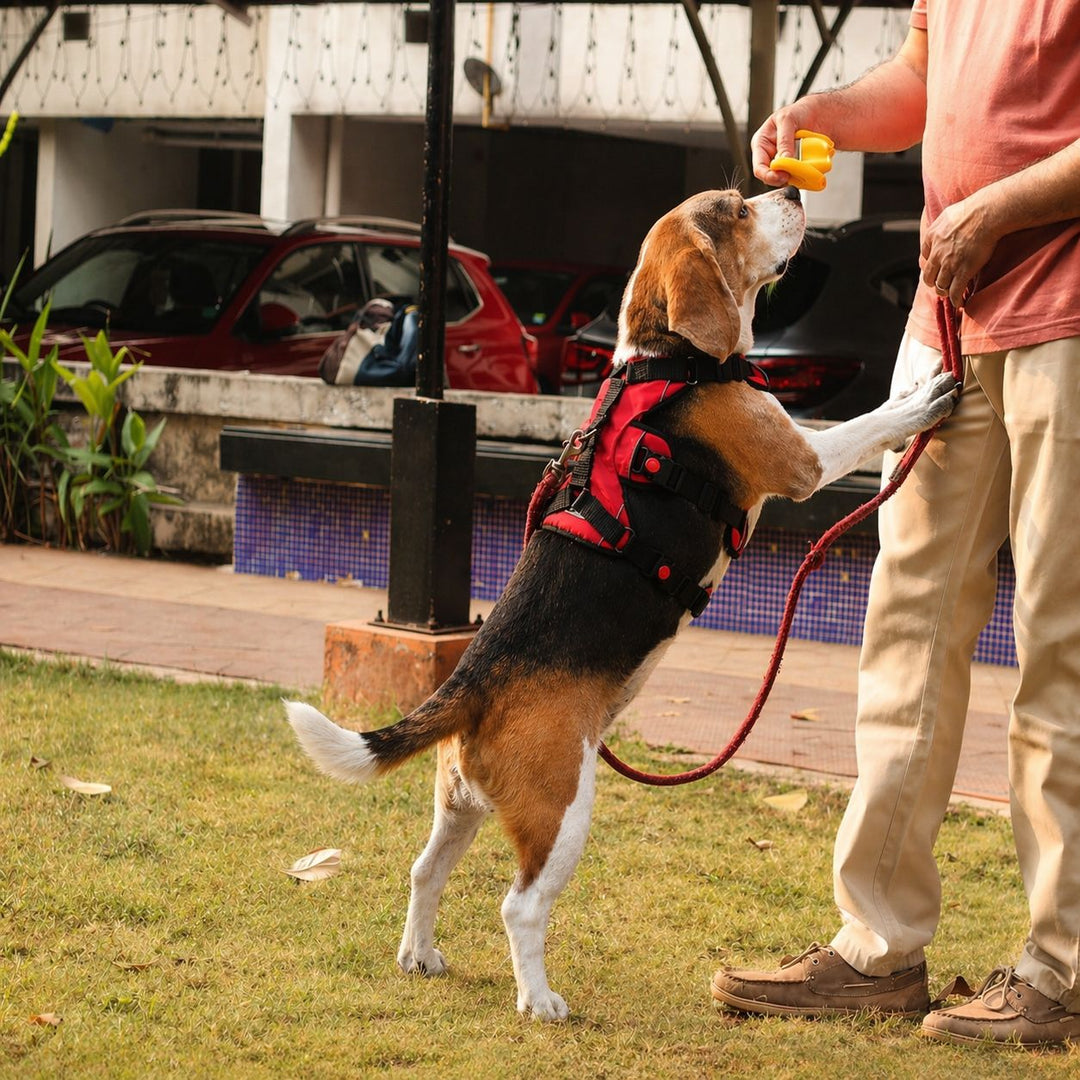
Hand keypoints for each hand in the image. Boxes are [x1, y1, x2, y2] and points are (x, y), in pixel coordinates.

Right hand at [751, 107, 810, 186]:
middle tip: (795, 173)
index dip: (769, 175)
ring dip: (796, 175)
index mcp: (762, 144)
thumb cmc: (799, 112)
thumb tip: (783, 160)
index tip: (782, 176)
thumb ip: (784, 141)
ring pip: (787, 179)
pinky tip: (811, 166)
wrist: (820, 112)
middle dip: (783, 177)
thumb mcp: (787, 120)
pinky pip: (800, 177)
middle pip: (772, 176)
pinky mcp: (797, 167)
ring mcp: (785, 163)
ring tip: (806, 165)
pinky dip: (806, 174)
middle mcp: (771, 156)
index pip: (759, 167)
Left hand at [920, 194, 998, 308]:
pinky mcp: (962, 271)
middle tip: (939, 286)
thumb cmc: (973, 210)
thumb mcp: (948, 214)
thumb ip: (942, 224)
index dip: (930, 266)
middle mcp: (937, 253)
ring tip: (949, 294)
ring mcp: (949, 264)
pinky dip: (955, 299)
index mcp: (931, 238)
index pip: (924, 258)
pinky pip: (955, 291)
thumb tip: (944, 224)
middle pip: (929, 275)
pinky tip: (958, 302)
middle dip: (933, 282)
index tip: (935, 270)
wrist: (987, 214)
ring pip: (940, 285)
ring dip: (944, 291)